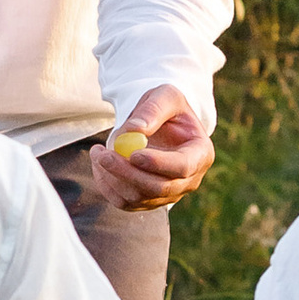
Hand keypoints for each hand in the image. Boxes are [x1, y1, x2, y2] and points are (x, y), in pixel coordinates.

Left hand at [85, 88, 212, 214]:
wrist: (160, 123)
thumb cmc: (167, 107)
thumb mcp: (164, 96)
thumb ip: (152, 111)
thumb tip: (134, 130)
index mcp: (200, 153)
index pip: (183, 167)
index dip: (158, 164)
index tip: (133, 154)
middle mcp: (189, 180)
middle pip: (159, 188)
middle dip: (128, 173)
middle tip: (103, 155)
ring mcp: (169, 194)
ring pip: (139, 197)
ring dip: (113, 178)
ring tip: (98, 152)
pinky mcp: (148, 201)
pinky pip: (124, 202)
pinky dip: (107, 186)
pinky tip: (99, 164)